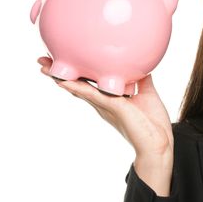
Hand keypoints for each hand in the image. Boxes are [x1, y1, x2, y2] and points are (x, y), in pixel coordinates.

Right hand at [37, 56, 173, 194]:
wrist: (160, 142)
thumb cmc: (152, 123)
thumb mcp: (146, 93)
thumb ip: (141, 79)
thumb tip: (142, 63)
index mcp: (108, 99)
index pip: (88, 83)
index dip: (75, 73)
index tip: (61, 58)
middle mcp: (102, 103)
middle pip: (77, 85)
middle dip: (60, 74)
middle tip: (42, 61)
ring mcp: (106, 106)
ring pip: (79, 90)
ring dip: (62, 79)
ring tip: (45, 68)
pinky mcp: (114, 107)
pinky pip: (93, 95)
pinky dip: (78, 88)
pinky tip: (65, 81)